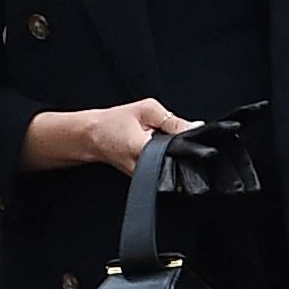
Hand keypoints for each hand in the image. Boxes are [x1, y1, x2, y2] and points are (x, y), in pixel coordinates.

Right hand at [20, 97, 192, 173]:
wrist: (91, 137)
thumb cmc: (114, 122)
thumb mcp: (146, 109)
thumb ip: (172, 120)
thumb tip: (197, 127)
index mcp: (143, 150)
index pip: (179, 152)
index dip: (189, 143)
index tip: (193, 136)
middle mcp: (144, 170)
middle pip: (177, 163)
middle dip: (182, 148)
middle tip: (170, 135)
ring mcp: (144, 177)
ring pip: (171, 167)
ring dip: (173, 154)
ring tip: (160, 141)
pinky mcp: (144, 179)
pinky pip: (163, 169)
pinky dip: (165, 159)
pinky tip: (157, 149)